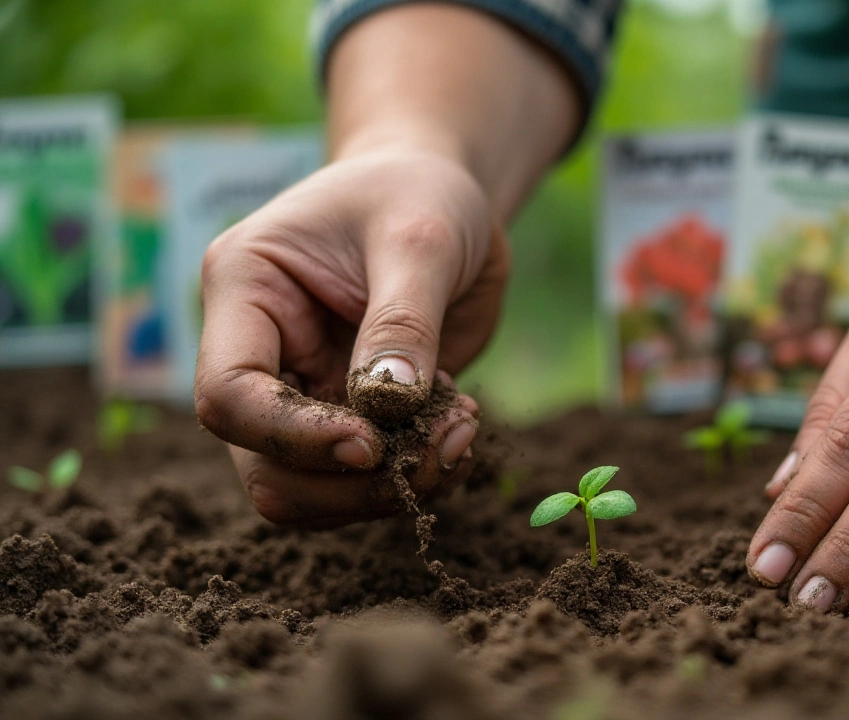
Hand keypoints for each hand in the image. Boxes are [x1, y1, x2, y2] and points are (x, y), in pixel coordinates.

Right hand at [194, 149, 508, 527]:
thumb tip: (391, 407)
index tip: (373, 445)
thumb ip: (404, 321)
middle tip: (442, 450)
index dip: (294, 436)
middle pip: (265, 467)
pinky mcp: (352, 417)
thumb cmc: (420, 195)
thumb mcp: (420, 239)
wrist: (446, 199)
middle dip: (352, 483)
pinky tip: (461, 426)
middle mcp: (260, 353)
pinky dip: (415, 474)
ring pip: (312, 492)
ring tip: (462, 433)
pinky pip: (364, 481)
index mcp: (244, 291)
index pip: (227, 395)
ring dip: (390, 488)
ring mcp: (305, 392)